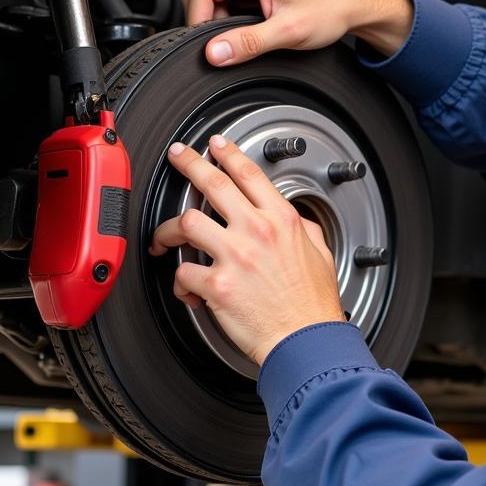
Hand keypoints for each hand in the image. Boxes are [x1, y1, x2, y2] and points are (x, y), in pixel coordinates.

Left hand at [149, 134, 345, 365]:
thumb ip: (303, 231)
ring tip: (165, 237)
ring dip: (169, 230)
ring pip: (185, 222)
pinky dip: (181, 283)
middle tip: (177, 157)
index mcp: (282, 221)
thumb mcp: (320, 254)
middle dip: (188, 163)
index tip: (216, 145)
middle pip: (211, 183)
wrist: (306, 340)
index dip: (228, 153)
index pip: (249, 174)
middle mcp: (256, 231)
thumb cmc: (313, 305)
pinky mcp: (216, 285)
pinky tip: (188, 290)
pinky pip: (182, 273)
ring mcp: (234, 256)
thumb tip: (294, 221)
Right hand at [177, 0, 412, 65]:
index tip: (208, 46)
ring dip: (219, 20)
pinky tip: (252, 29)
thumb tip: (214, 53)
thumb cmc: (331, 8)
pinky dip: (230, 19)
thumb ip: (248, 43)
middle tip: (227, 41)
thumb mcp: (288, 32)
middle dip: (205, 18)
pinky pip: (225, 1)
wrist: (353, 5)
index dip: (198, 21)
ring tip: (248, 35)